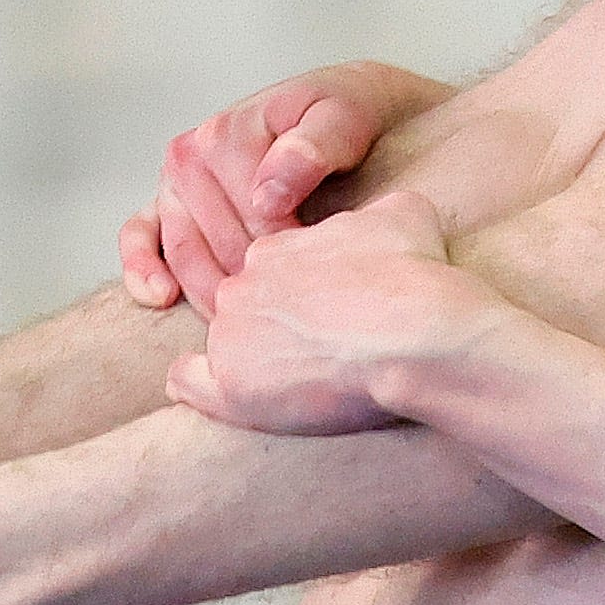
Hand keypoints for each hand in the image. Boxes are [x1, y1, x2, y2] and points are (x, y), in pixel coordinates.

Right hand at [119, 69, 394, 315]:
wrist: (337, 112)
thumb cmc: (341, 118)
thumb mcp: (343, 118)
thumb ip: (313, 147)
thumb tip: (269, 196)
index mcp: (225, 133)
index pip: (251, 216)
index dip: (288, 248)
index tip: (317, 268)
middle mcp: (189, 155)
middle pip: (217, 241)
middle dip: (254, 277)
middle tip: (292, 306)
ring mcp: (171, 183)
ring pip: (184, 253)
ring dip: (211, 291)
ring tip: (248, 323)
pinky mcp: (160, 207)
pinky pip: (138, 238)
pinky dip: (141, 269)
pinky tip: (161, 296)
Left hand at [163, 189, 482, 434]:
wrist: (414, 332)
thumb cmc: (414, 273)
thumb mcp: (405, 213)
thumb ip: (379, 212)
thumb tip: (383, 217)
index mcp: (273, 247)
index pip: (274, 274)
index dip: (304, 295)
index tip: (334, 312)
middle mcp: (241, 285)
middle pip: (249, 309)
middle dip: (280, 326)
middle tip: (326, 347)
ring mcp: (231, 334)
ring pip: (230, 346)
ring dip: (257, 360)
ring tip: (308, 381)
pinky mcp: (232, 384)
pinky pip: (190, 383)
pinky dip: (196, 386)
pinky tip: (222, 392)